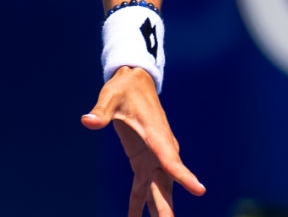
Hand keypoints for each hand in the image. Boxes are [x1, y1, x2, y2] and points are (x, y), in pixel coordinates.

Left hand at [81, 67, 203, 216]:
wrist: (135, 83)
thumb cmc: (124, 88)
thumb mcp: (110, 96)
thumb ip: (101, 111)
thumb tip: (88, 121)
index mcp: (156, 134)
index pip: (170, 158)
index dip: (184, 175)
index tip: (199, 190)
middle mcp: (160, 150)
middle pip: (165, 183)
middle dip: (168, 206)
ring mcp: (154, 159)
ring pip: (158, 190)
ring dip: (159, 210)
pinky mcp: (144, 162)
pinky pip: (142, 188)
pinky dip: (139, 205)